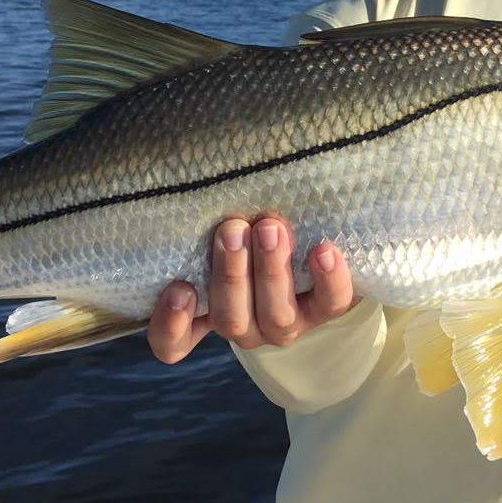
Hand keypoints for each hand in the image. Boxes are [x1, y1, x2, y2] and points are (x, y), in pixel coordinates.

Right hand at [147, 213, 357, 363]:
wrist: (309, 232)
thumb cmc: (244, 221)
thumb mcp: (220, 222)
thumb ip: (202, 213)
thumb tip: (177, 161)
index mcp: (207, 310)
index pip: (174, 341)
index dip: (170, 325)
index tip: (180, 289)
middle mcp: (244, 323)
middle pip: (230, 320)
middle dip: (231, 275)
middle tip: (231, 229)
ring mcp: (284, 321)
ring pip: (276, 316)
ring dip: (271, 270)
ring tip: (271, 228)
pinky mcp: (325, 308)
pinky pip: (330, 305)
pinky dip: (328, 280)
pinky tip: (323, 250)